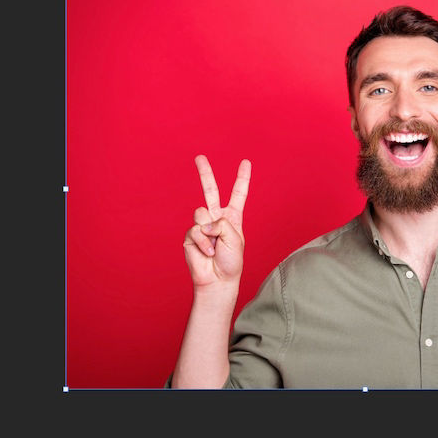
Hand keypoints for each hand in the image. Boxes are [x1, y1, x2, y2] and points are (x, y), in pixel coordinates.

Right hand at [183, 155, 251, 290]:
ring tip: (214, 246)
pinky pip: (196, 230)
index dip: (242, 178)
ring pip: (202, 213)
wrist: (217, 279)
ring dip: (210, 231)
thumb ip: (221, 223)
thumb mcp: (235, 239)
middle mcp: (216, 218)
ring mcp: (202, 225)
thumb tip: (203, 222)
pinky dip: (204, 242)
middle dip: (205, 173)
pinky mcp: (191, 235)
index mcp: (232, 217)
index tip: (246, 162)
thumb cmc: (230, 262)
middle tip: (199, 157)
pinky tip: (207, 252)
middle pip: (210, 191)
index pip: (238, 194)